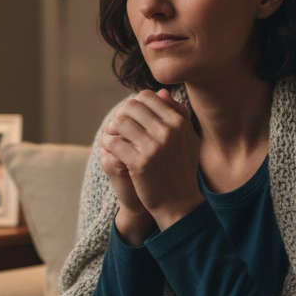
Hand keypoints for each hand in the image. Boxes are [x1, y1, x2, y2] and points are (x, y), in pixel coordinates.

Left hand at [101, 88, 203, 229]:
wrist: (179, 203)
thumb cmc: (181, 169)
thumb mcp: (187, 138)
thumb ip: (177, 113)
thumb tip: (160, 92)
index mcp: (179, 122)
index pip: (147, 97)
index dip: (135, 104)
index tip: (131, 117)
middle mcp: (168, 131)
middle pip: (131, 107)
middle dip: (122, 115)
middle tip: (119, 127)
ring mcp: (153, 147)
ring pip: (120, 122)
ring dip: (112, 129)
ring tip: (114, 137)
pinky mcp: (139, 163)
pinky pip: (114, 142)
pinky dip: (108, 143)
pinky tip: (111, 149)